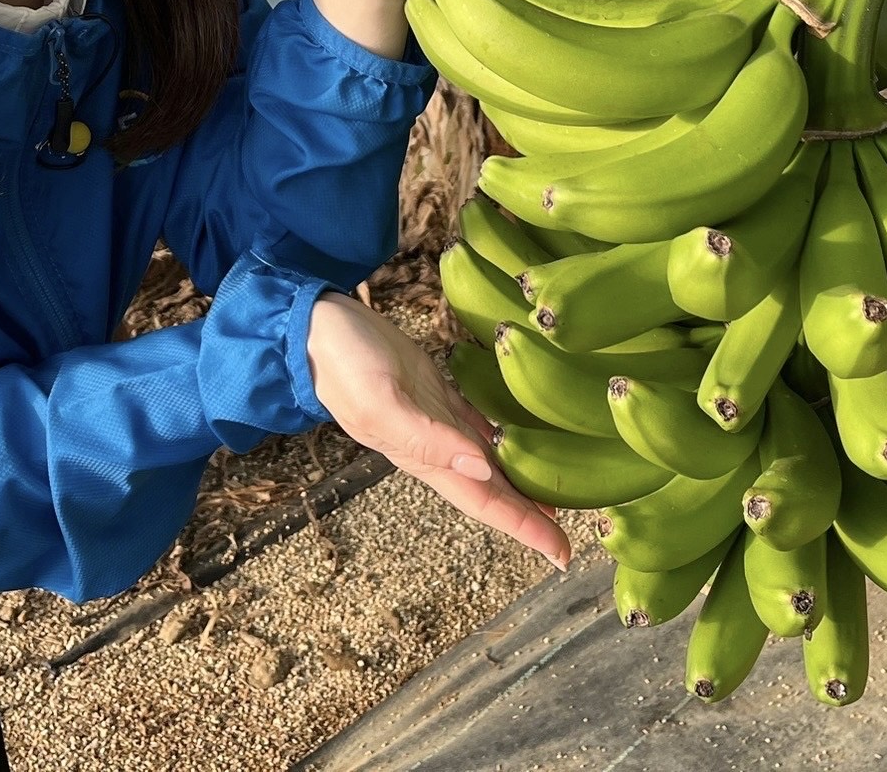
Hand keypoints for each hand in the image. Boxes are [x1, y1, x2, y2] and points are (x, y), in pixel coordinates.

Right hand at [305, 291, 570, 569]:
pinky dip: (503, 440)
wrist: (314, 329)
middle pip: (494, 491)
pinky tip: (522, 444)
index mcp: (425, 458)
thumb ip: (426, 438)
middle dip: (531, 517)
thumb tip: (480, 466)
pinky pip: (478, 423)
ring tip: (558, 499)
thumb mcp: (381, 402)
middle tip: (572, 543)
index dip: (524, 529)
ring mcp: (437, 420)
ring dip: (521, 483)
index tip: (561, 556)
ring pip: (490, 461)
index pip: (486, 502)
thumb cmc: (344, 364)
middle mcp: (436, 447)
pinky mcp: (436, 390)